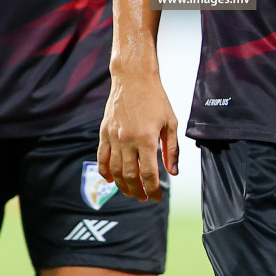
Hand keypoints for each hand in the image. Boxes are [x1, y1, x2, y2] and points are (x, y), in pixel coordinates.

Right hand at [97, 61, 178, 202]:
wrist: (133, 78)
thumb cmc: (155, 98)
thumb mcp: (170, 122)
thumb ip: (172, 149)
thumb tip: (173, 172)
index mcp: (146, 139)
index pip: (148, 174)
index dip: (153, 190)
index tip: (156, 197)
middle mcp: (128, 140)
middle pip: (130, 176)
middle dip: (138, 191)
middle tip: (144, 197)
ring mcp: (114, 137)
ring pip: (115, 170)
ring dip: (122, 186)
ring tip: (131, 192)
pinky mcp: (104, 132)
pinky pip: (102, 157)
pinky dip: (105, 172)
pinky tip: (110, 180)